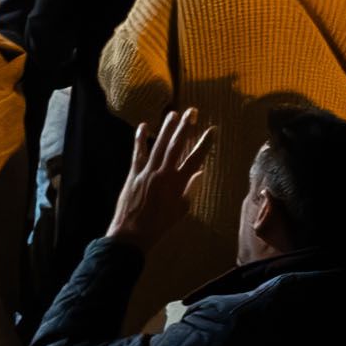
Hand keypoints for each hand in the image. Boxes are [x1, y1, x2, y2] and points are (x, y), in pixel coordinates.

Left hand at [109, 108, 214, 242]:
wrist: (132, 234)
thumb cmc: (159, 225)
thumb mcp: (181, 209)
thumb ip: (190, 190)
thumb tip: (199, 173)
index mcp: (177, 183)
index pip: (195, 159)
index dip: (205, 144)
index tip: (213, 130)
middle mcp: (163, 174)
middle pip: (177, 146)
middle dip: (186, 127)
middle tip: (192, 112)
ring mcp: (147, 172)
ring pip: (159, 146)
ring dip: (166, 129)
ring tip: (173, 114)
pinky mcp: (133, 174)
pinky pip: (138, 153)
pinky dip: (140, 140)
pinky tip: (143, 127)